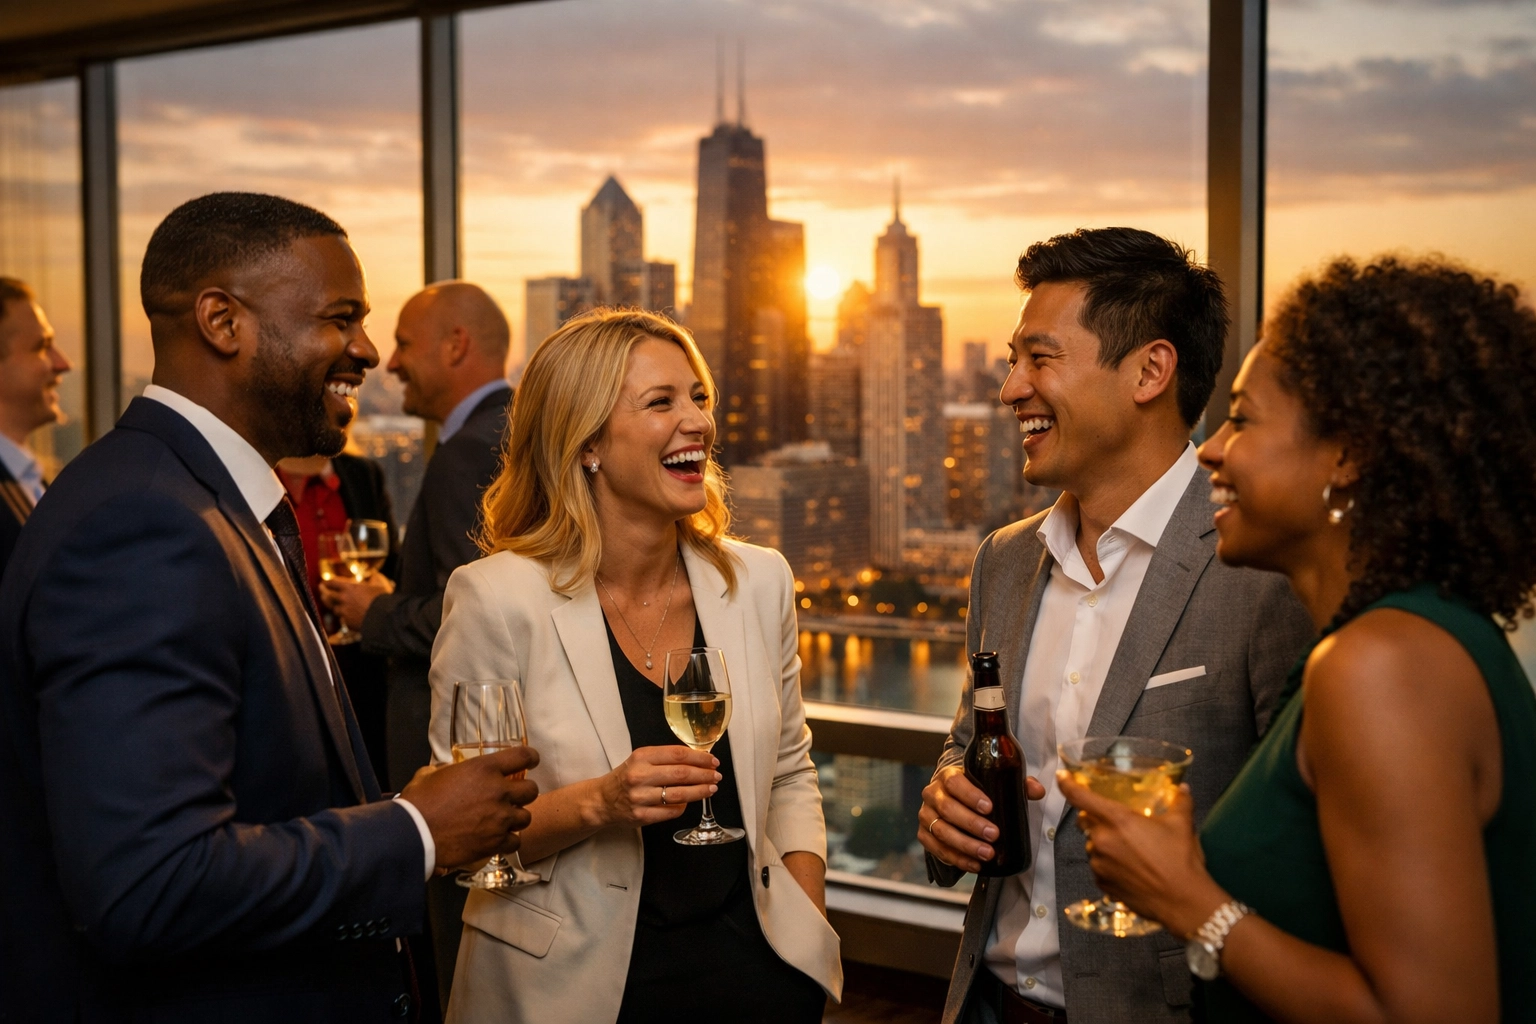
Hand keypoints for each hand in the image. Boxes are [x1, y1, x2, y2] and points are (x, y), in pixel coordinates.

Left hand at [320, 574, 392, 629]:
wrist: (383, 618)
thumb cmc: (382, 599)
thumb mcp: (379, 585)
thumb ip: (374, 580)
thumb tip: (374, 575)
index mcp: (349, 588)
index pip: (333, 583)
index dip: (328, 582)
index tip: (325, 582)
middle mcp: (343, 599)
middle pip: (328, 596)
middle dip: (324, 594)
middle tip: (322, 594)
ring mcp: (344, 612)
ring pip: (335, 610)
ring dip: (337, 608)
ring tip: (337, 607)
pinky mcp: (348, 623)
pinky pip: (344, 620)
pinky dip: (345, 618)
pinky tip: (349, 618)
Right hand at [401, 746, 539, 870]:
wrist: (415, 834)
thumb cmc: (419, 803)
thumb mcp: (432, 775)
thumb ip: (447, 770)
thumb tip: (446, 772)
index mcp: (484, 769)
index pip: (523, 756)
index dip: (531, 757)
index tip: (532, 761)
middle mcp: (498, 791)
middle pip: (531, 790)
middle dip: (524, 793)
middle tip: (513, 797)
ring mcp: (500, 818)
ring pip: (526, 817)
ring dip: (516, 818)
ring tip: (503, 820)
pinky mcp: (496, 842)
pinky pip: (515, 841)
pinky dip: (508, 840)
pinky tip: (498, 839)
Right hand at [585, 745, 720, 828]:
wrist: (602, 800)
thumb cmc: (626, 777)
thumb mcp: (641, 760)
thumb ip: (665, 758)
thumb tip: (698, 759)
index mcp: (641, 757)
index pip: (677, 754)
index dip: (699, 757)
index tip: (712, 760)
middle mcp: (640, 776)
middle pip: (681, 774)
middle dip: (704, 774)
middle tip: (716, 775)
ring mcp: (640, 797)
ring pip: (679, 794)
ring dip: (700, 791)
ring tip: (711, 788)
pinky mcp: (641, 816)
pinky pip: (671, 811)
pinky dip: (684, 806)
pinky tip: (689, 801)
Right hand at [918, 764, 1045, 872]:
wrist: (953, 800)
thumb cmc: (976, 792)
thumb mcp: (994, 784)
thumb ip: (1016, 785)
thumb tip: (1038, 790)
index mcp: (948, 776)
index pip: (954, 783)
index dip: (970, 795)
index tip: (989, 808)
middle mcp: (933, 794)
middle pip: (948, 809)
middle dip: (972, 824)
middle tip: (994, 835)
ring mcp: (926, 815)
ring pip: (941, 831)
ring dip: (965, 845)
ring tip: (987, 854)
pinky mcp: (924, 835)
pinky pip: (937, 849)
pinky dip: (956, 859)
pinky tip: (974, 864)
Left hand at [1057, 772, 1226, 938]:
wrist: (1183, 902)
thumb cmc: (1181, 860)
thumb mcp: (1182, 825)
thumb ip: (1180, 802)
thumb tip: (1183, 789)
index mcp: (1117, 820)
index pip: (1080, 797)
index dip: (1067, 783)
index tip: (1062, 776)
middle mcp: (1102, 840)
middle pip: (1087, 822)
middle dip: (1098, 820)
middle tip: (1120, 825)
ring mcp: (1099, 864)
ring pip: (1094, 846)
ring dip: (1106, 844)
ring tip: (1132, 852)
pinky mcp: (1102, 884)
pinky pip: (1099, 867)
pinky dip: (1109, 865)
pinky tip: (1131, 869)